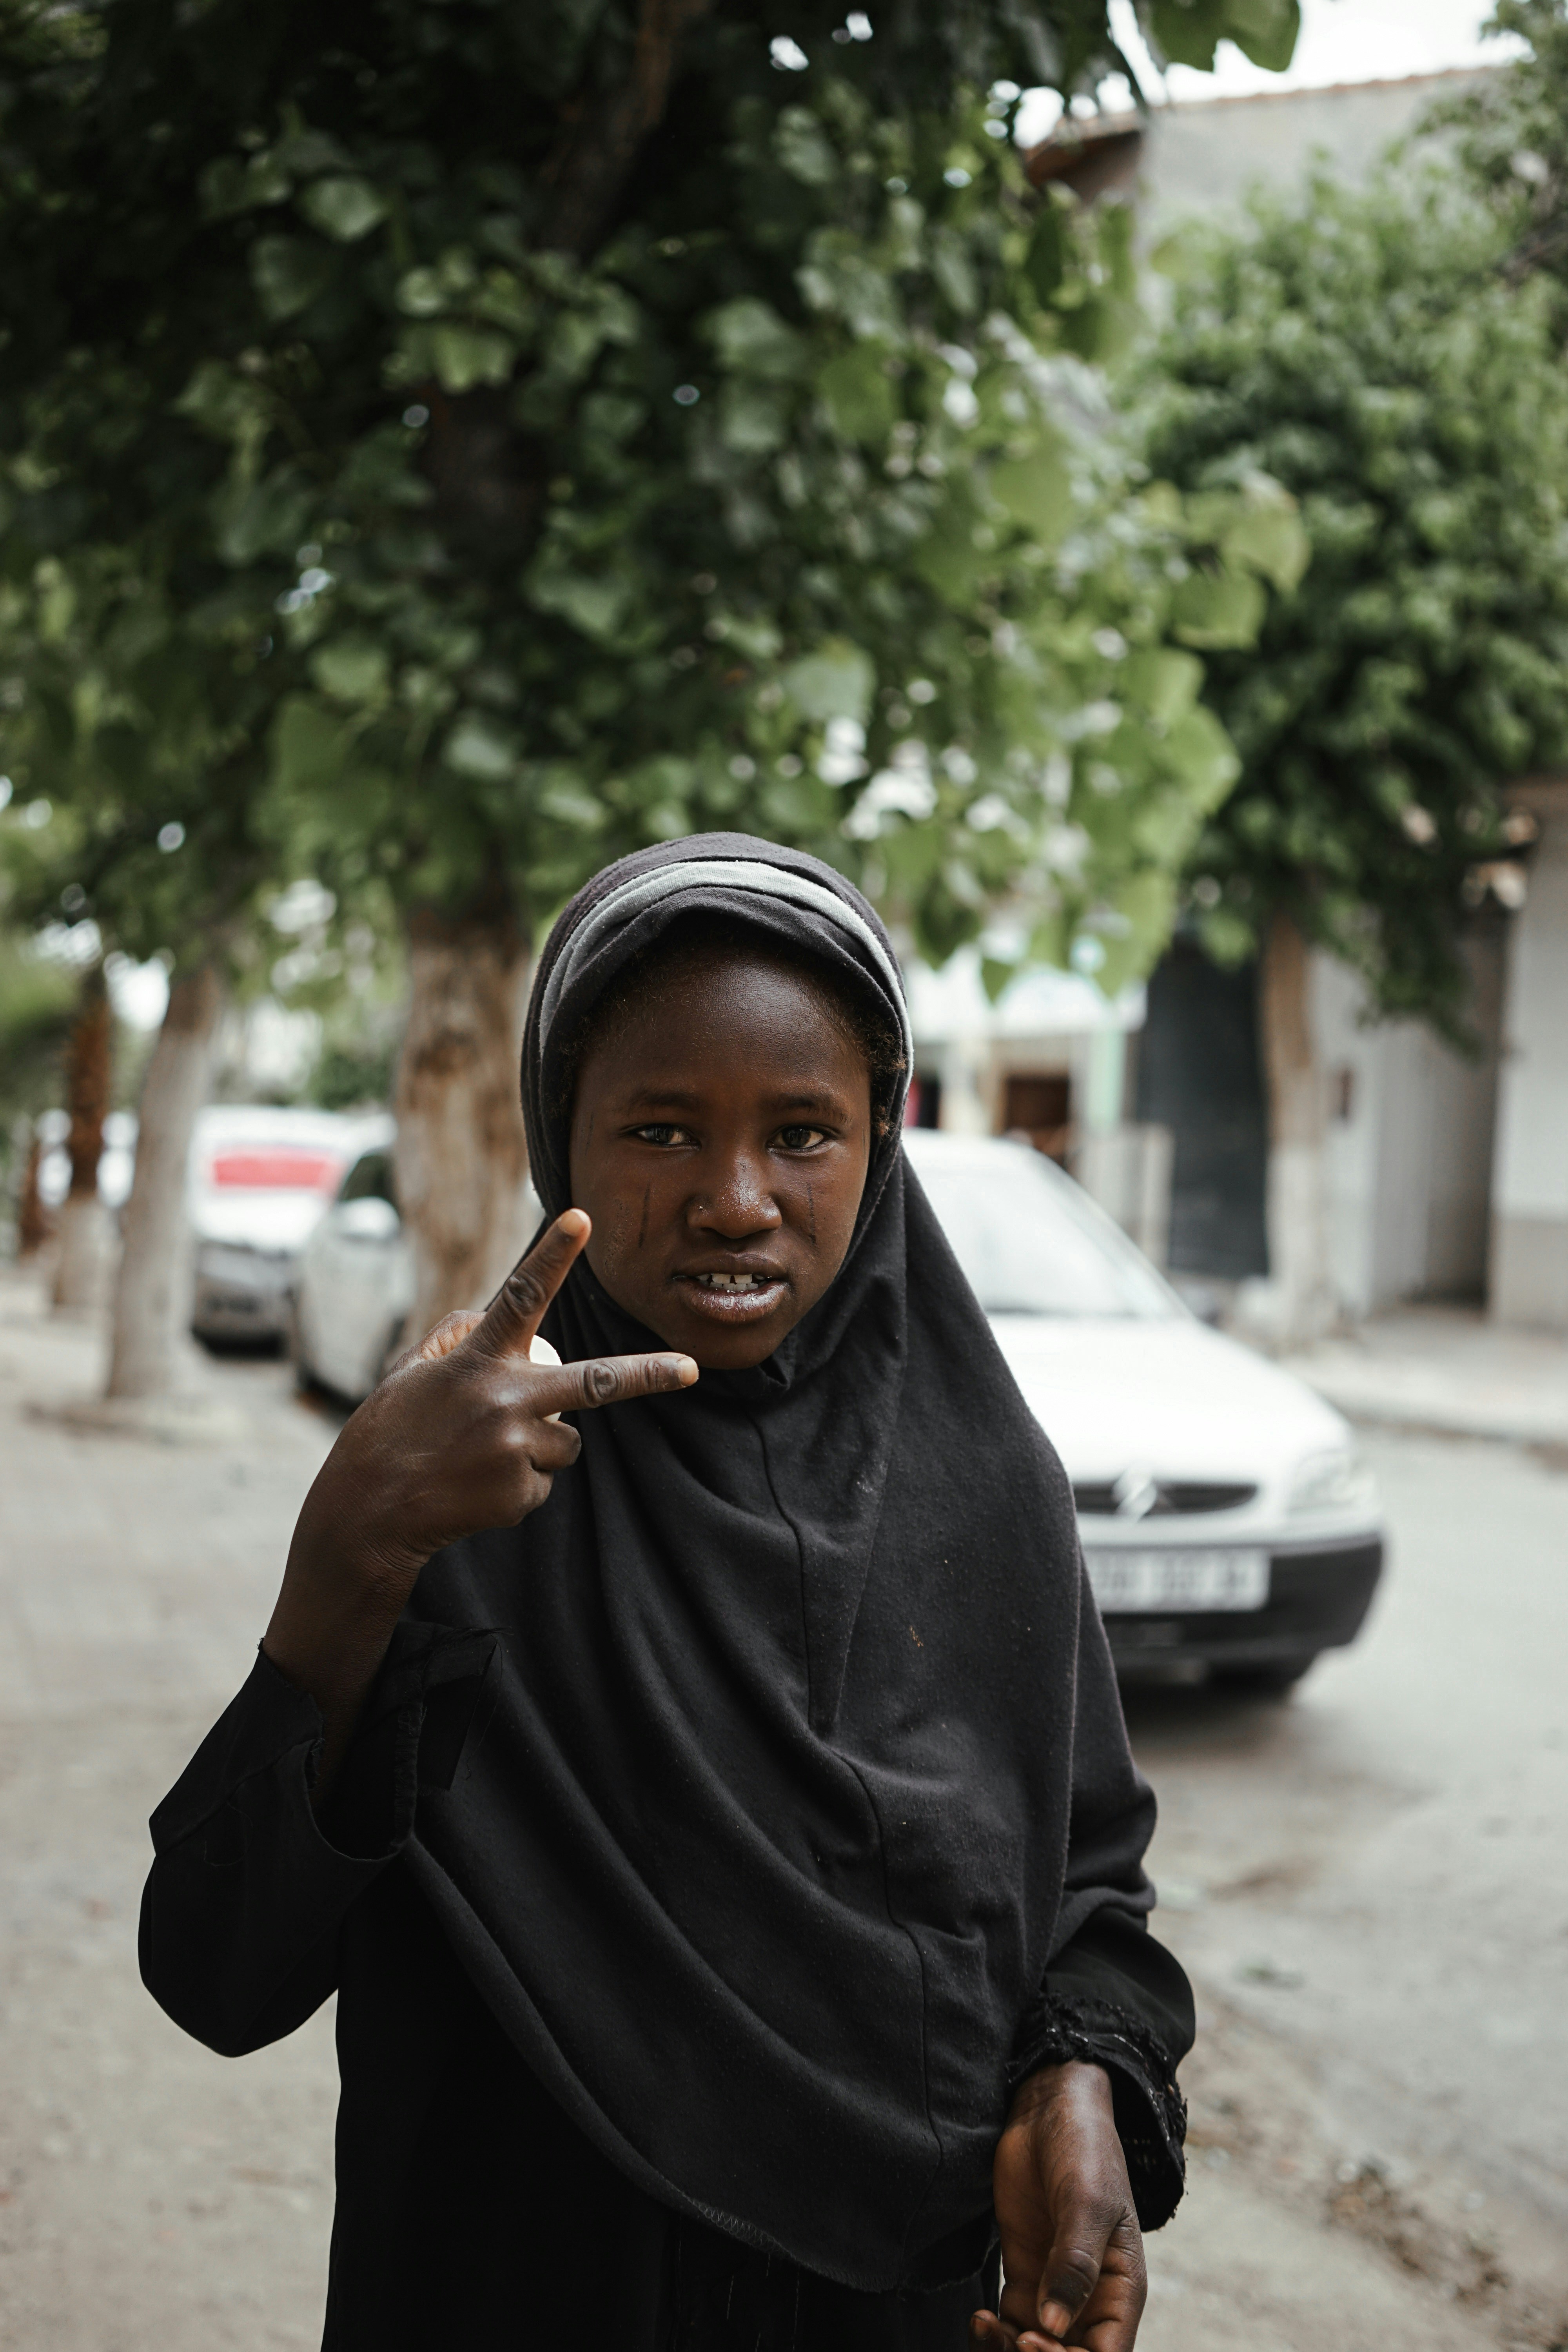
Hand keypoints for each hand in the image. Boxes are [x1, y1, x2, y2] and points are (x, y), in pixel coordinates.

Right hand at [263, 1209, 695, 1777]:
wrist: (371, 1513)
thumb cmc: (390, 1432)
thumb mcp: (410, 1372)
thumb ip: (456, 1338)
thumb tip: (490, 1313)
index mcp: (476, 1362)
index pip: (519, 1297)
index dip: (551, 1256)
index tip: (582, 1217)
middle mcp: (504, 1401)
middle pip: (594, 1383)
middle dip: (649, 1375)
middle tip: (693, 1368)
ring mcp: (516, 1449)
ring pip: (567, 1442)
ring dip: (542, 1445)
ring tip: (486, 1454)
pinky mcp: (520, 1492)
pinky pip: (544, 1481)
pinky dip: (521, 1482)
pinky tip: (479, 1484)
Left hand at [969, 2062, 1145, 2351]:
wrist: (1049, 2110)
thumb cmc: (1085, 2149)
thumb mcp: (1087, 2201)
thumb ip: (1074, 2265)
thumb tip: (1055, 2328)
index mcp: (1121, 2291)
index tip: (1034, 2340)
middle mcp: (1092, 2301)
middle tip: (1011, 2336)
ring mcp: (1054, 2291)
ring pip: (1034, 2348)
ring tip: (985, 2326)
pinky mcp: (1024, 2277)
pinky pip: (1011, 2327)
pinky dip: (994, 2336)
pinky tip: (979, 2319)